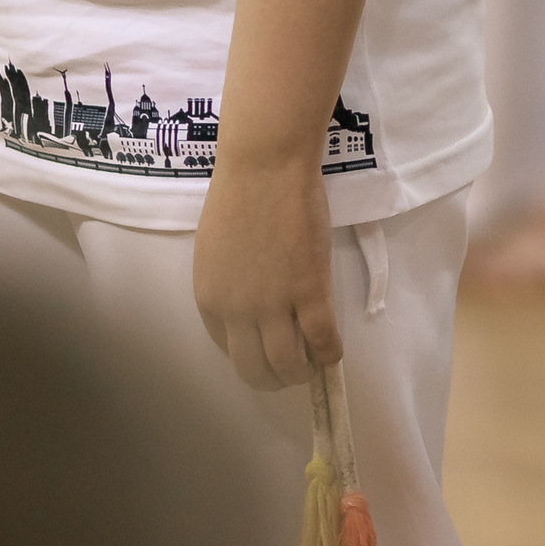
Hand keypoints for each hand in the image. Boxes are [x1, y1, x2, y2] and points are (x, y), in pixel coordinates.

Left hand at [193, 151, 338, 390]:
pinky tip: (334, 352)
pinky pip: (322, 338)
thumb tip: (248, 301)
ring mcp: (274, 304)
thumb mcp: (215, 251)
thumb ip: (227, 283)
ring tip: (311, 366)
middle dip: (272, 379)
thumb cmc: (239, 194)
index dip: (249, 355)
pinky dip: (330, 353)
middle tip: (289, 372)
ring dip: (300, 372)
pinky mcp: (310, 290)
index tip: (264, 351)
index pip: (228, 349)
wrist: (265, 166)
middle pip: (254, 369)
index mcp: (210, 301)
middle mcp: (237, 312)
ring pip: (288, 363)